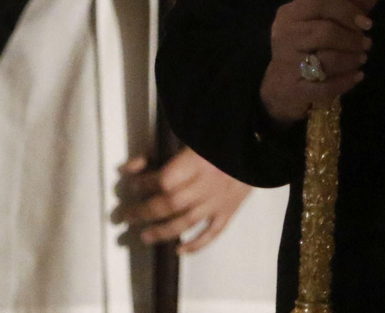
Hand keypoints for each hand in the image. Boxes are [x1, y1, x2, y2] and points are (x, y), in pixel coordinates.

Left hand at [115, 147, 251, 251]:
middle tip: (126, 216)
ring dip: (162, 232)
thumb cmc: (220, 136)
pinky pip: (212, 232)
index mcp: (197, 161)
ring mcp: (219, 201)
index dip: (143, 184)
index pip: (164, 179)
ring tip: (145, 236)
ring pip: (187, 222)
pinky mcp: (230, 210)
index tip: (132, 184)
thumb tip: (131, 167)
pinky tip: (179, 250)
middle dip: (144, 212)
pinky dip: (196, 245)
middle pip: (170, 204)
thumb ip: (159, 149)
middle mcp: (206, 184)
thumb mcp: (190, 135)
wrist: (258, 144)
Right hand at [260, 0, 382, 124]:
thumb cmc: (310, 45)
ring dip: (351, 60)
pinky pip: (324, 86)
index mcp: (291, 12)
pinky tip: (357, 76)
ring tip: (361, 59)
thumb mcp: (331, 19)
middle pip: (325, 32)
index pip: (317, 0)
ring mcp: (285, 63)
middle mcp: (284, 34)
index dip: (346, 10)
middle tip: (366, 45)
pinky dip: (345, 82)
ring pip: (326, 60)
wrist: (281, 85)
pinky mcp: (292, 89)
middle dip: (352, 39)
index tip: (366, 23)